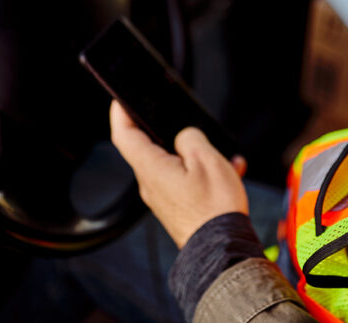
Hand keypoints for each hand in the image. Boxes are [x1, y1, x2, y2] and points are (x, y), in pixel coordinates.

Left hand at [109, 101, 248, 247]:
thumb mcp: (207, 160)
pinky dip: (204, 172)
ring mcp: (163, 196)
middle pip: (152, 147)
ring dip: (198, 155)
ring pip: (175, 163)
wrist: (223, 248)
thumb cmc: (214, 209)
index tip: (120, 99)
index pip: (124, 135)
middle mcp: (151, 183)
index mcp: (151, 168)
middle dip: (174, 133)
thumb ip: (191, 138)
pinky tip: (227, 173)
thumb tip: (185, 136)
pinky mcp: (176, 206)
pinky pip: (186, 179)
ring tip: (224, 158)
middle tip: (191, 125)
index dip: (120, 113)